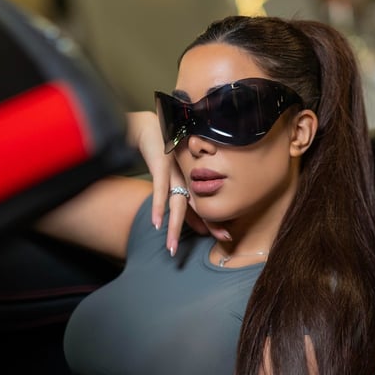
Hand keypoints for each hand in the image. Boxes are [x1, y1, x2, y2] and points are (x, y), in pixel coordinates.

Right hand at [126, 111, 229, 254]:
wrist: (150, 127)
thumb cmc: (164, 151)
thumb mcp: (177, 173)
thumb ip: (183, 195)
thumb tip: (194, 222)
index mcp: (192, 179)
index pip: (204, 204)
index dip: (213, 220)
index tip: (225, 236)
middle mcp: (187, 176)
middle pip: (198, 205)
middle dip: (210, 224)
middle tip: (224, 239)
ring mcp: (175, 172)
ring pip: (177, 204)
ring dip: (174, 227)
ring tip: (172, 247)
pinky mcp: (161, 166)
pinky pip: (159, 190)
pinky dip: (158, 208)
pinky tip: (156, 224)